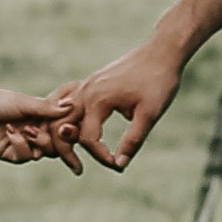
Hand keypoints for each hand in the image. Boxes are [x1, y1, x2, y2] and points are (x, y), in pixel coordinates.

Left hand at [0, 83, 69, 163]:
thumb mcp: (24, 103)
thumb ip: (47, 109)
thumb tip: (72, 106)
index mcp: (40, 114)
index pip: (63, 124)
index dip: (68, 127)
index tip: (69, 125)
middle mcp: (35, 129)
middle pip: (58, 142)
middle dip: (55, 137)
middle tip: (43, 127)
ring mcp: (25, 143)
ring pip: (45, 152)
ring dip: (38, 141)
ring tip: (26, 130)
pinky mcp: (13, 154)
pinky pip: (27, 157)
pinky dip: (20, 145)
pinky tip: (9, 134)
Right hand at [51, 40, 185, 171]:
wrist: (161, 52)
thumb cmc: (158, 81)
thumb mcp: (149, 114)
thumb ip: (133, 140)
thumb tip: (120, 165)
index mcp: (98, 100)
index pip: (87, 138)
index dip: (100, 156)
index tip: (117, 166)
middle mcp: (86, 91)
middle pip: (61, 127)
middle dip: (66, 151)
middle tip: (78, 170)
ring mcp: (86, 85)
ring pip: (60, 114)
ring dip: (62, 134)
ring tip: (71, 154)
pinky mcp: (90, 82)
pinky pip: (67, 102)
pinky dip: (64, 117)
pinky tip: (70, 128)